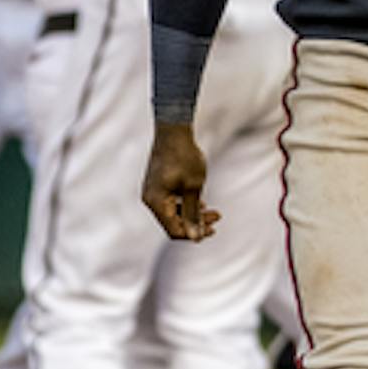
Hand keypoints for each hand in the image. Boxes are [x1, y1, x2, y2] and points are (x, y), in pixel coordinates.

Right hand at [142, 123, 217, 240]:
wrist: (173, 130)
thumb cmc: (184, 157)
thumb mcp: (193, 187)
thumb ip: (193, 214)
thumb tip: (195, 238)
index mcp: (156, 203)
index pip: (174, 230)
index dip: (194, 233)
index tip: (214, 228)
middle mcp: (150, 199)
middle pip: (172, 223)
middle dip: (195, 223)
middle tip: (217, 217)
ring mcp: (152, 192)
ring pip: (172, 213)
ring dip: (191, 214)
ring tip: (210, 209)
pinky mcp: (156, 184)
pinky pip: (170, 202)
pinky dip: (184, 204)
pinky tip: (199, 201)